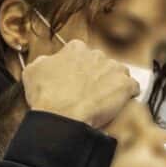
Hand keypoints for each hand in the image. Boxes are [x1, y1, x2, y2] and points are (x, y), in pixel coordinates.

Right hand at [21, 39, 137, 128]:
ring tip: (104, 101)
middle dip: (97, 77)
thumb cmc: (46, 97)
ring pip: (118, 73)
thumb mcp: (32, 72)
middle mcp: (96, 54)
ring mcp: (113, 68)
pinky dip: (129, 95)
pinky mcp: (125, 85)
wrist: (62, 117)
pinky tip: (120, 104)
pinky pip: (133, 87)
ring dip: (113, 85)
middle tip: (88, 94)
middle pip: (101, 64)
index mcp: (75, 49)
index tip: (76, 81)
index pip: (81, 55)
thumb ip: (45, 62)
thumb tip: (49, 62)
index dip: (79, 70)